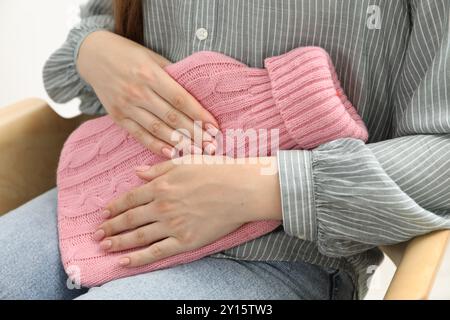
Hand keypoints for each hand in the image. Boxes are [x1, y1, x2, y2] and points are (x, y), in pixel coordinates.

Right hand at [77, 31, 218, 156]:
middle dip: (194, 134)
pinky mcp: (117, 117)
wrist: (93, 55)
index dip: (199, 115)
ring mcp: (126, 106)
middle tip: (211, 146)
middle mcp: (138, 92)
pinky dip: (155, 145)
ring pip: (157, 129)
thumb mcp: (152, 57)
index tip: (214, 127)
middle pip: (172, 117)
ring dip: (179, 143)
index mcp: (150, 74)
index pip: (180, 99)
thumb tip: (196, 94)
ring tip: (197, 152)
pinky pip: (139, 135)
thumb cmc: (129, 54)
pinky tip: (171, 153)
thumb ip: (171, 75)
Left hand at [94, 156, 281, 266]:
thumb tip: (136, 173)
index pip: (130, 199)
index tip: (104, 213)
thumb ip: (158, 169)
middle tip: (97, 233)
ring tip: (104, 246)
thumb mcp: (185, 162)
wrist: (241, 189)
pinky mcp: (185, 241)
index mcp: (160, 186)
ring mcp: (172, 225)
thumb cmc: (216, 171)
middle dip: (110, 226)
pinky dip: (138, 258)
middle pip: (129, 219)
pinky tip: (124, 261)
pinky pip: (156, 252)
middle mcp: (161, 206)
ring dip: (117, 242)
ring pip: (137, 236)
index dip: (115, 207)